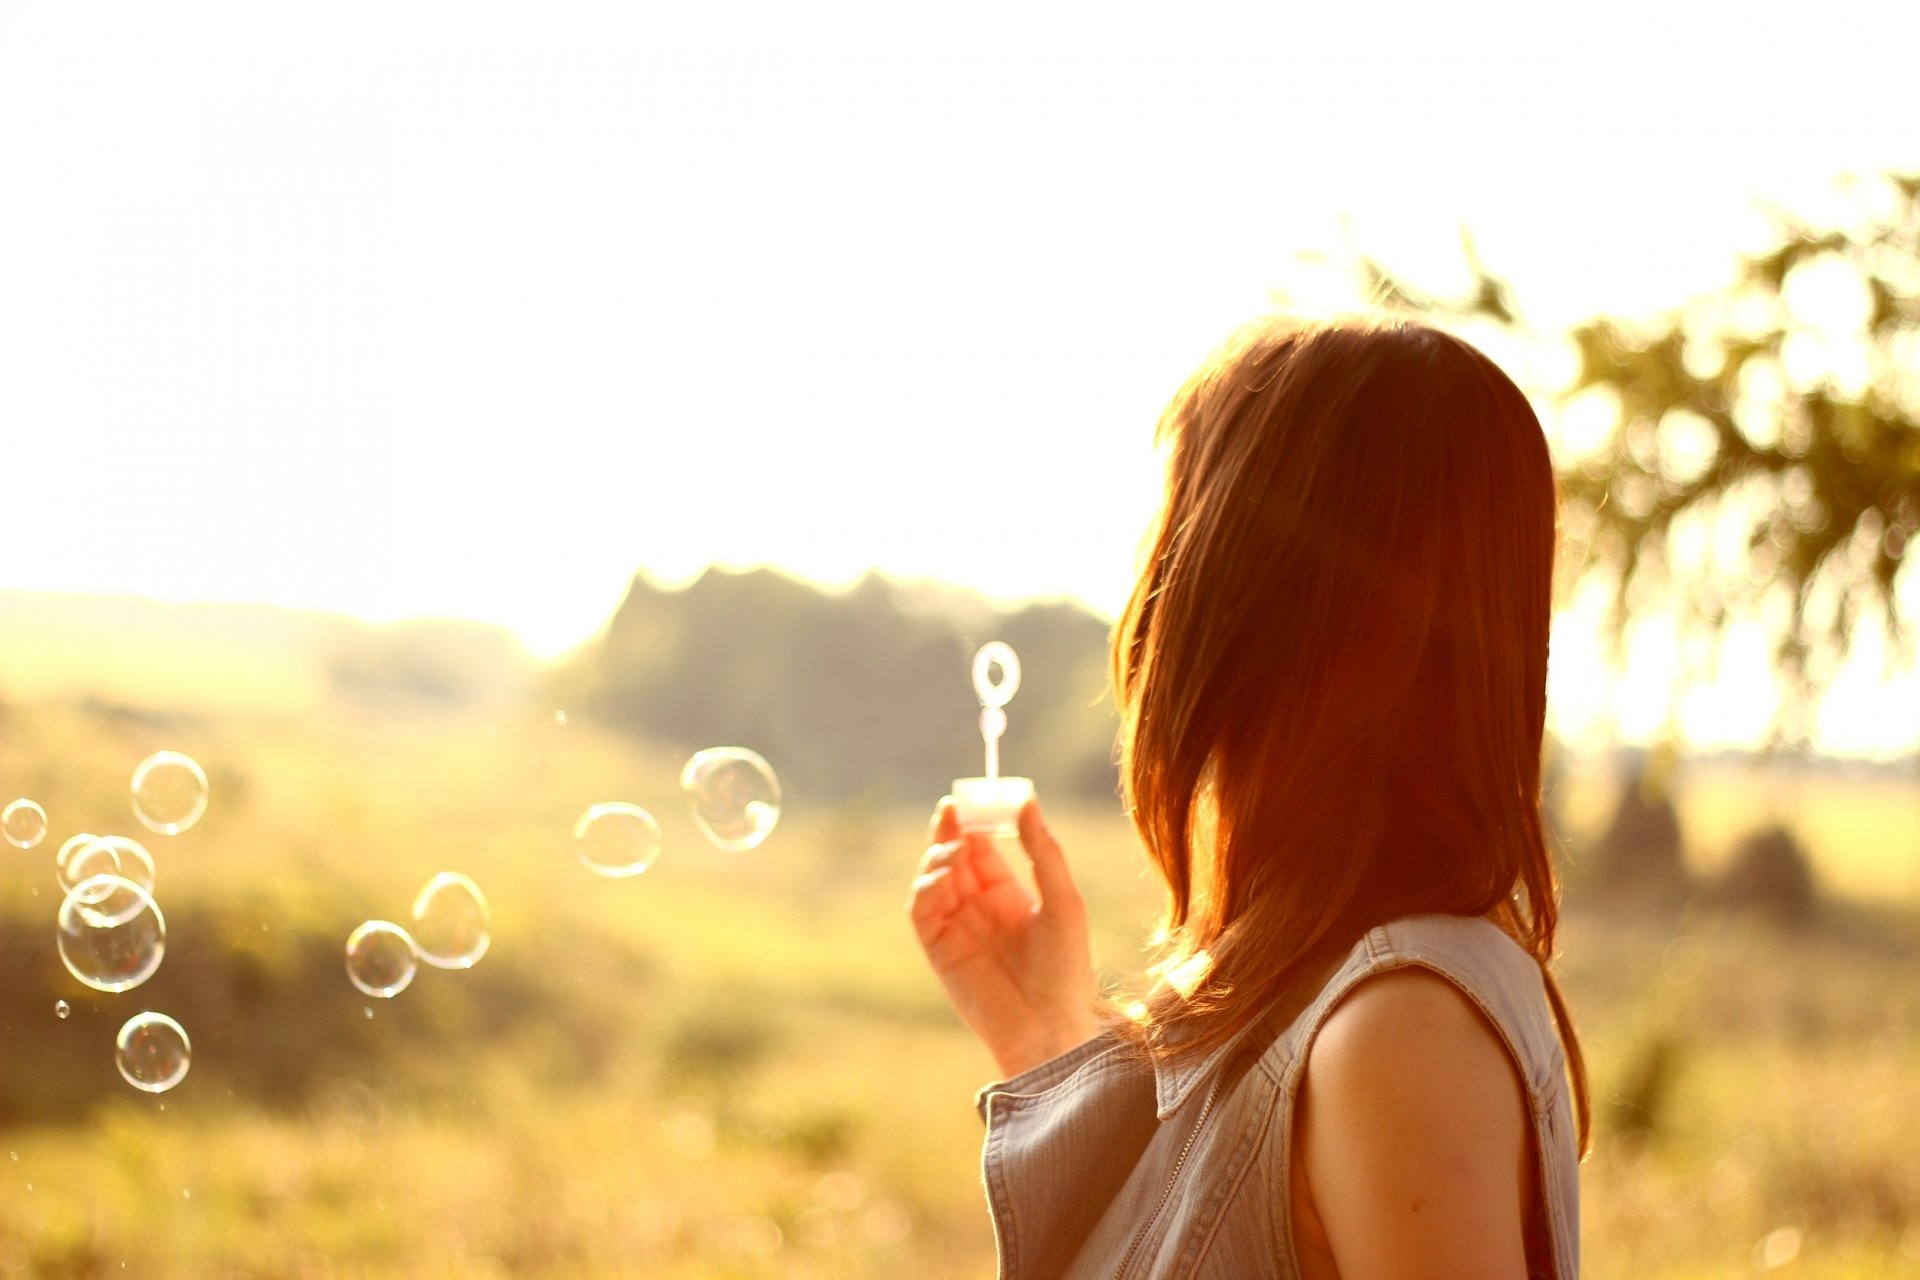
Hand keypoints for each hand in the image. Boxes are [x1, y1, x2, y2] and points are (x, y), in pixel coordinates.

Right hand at [907, 796, 1099, 1078]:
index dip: (976, 821)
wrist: (1050, 1028)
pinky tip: (944, 874)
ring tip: (955, 848)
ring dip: (938, 856)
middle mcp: (979, 908)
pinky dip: (926, 887)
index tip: (975, 797)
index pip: (984, 847)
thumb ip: (1043, 853)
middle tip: (952, 808)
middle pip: (954, 857)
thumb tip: (1027, 802)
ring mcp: (957, 928)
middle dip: (950, 830)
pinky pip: (922, 909)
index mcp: (1009, 896)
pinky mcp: (939, 950)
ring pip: (933, 878)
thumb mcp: (1064, 903)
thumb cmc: (1066, 970)